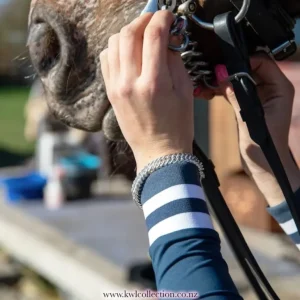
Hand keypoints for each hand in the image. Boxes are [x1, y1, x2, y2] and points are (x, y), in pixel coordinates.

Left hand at [100, 11, 193, 171]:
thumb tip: (167, 40)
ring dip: (128, 32)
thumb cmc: (177, 127)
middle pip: (129, 34)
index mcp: (153, 83)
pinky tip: (128, 52)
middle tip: (155, 20)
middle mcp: (130, 82)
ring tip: (142, 35)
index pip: (153, 35)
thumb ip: (175, 61)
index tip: (168, 15)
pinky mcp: (111, 93)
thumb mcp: (185, 92)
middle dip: (143, 20)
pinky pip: (106, 60)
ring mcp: (116, 88)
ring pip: (114, 44)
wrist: (158, 153)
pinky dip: (116, 48)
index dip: (162, 18)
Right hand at [217, 53, 299, 205]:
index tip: (224, 66)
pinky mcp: (250, 104)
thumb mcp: (250, 119)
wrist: (264, 165)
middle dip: (231, 70)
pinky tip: (212, 91)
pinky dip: (225, 90)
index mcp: (280, 88)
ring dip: (226, 81)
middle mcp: (272, 89)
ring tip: (209, 84)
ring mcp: (261, 96)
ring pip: (242, 79)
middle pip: (250, 68)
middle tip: (213, 74)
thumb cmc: (264, 147)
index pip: (263, 62)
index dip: (243, 61)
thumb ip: (236, 96)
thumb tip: (222, 76)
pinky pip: (237, 90)